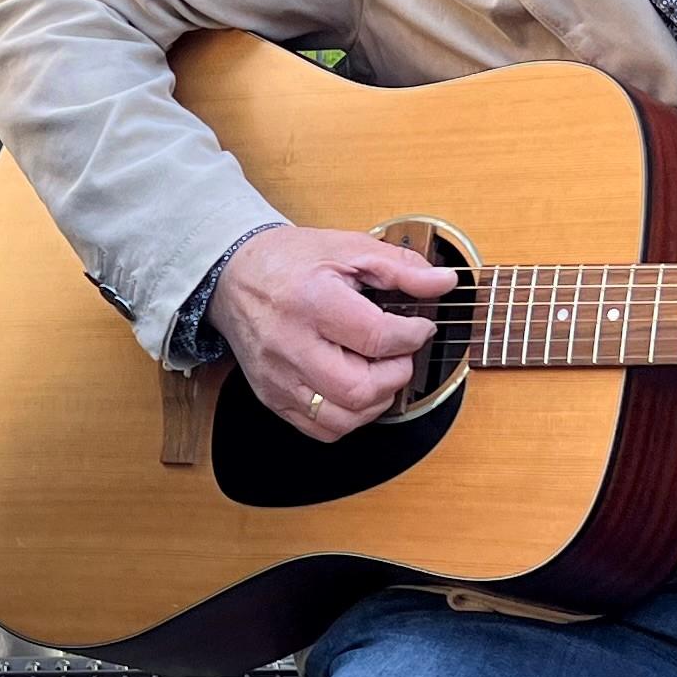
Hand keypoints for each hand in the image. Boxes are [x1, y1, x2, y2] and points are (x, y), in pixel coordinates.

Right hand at [210, 223, 455, 443]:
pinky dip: (349, 417)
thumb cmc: (291, 261)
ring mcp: (278, 377)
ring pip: (342, 418)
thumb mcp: (349, 247)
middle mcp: (290, 345)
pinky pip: (320, 429)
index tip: (419, 327)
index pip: (376, 337)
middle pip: (359, 388)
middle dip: (395, 375)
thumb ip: (401, 267)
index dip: (412, 336)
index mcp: (311, 301)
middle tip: (399, 354)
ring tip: (379, 373)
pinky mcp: (272, 397)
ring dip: (375, 401)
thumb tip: (442, 283)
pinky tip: (356, 390)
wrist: (234, 276)